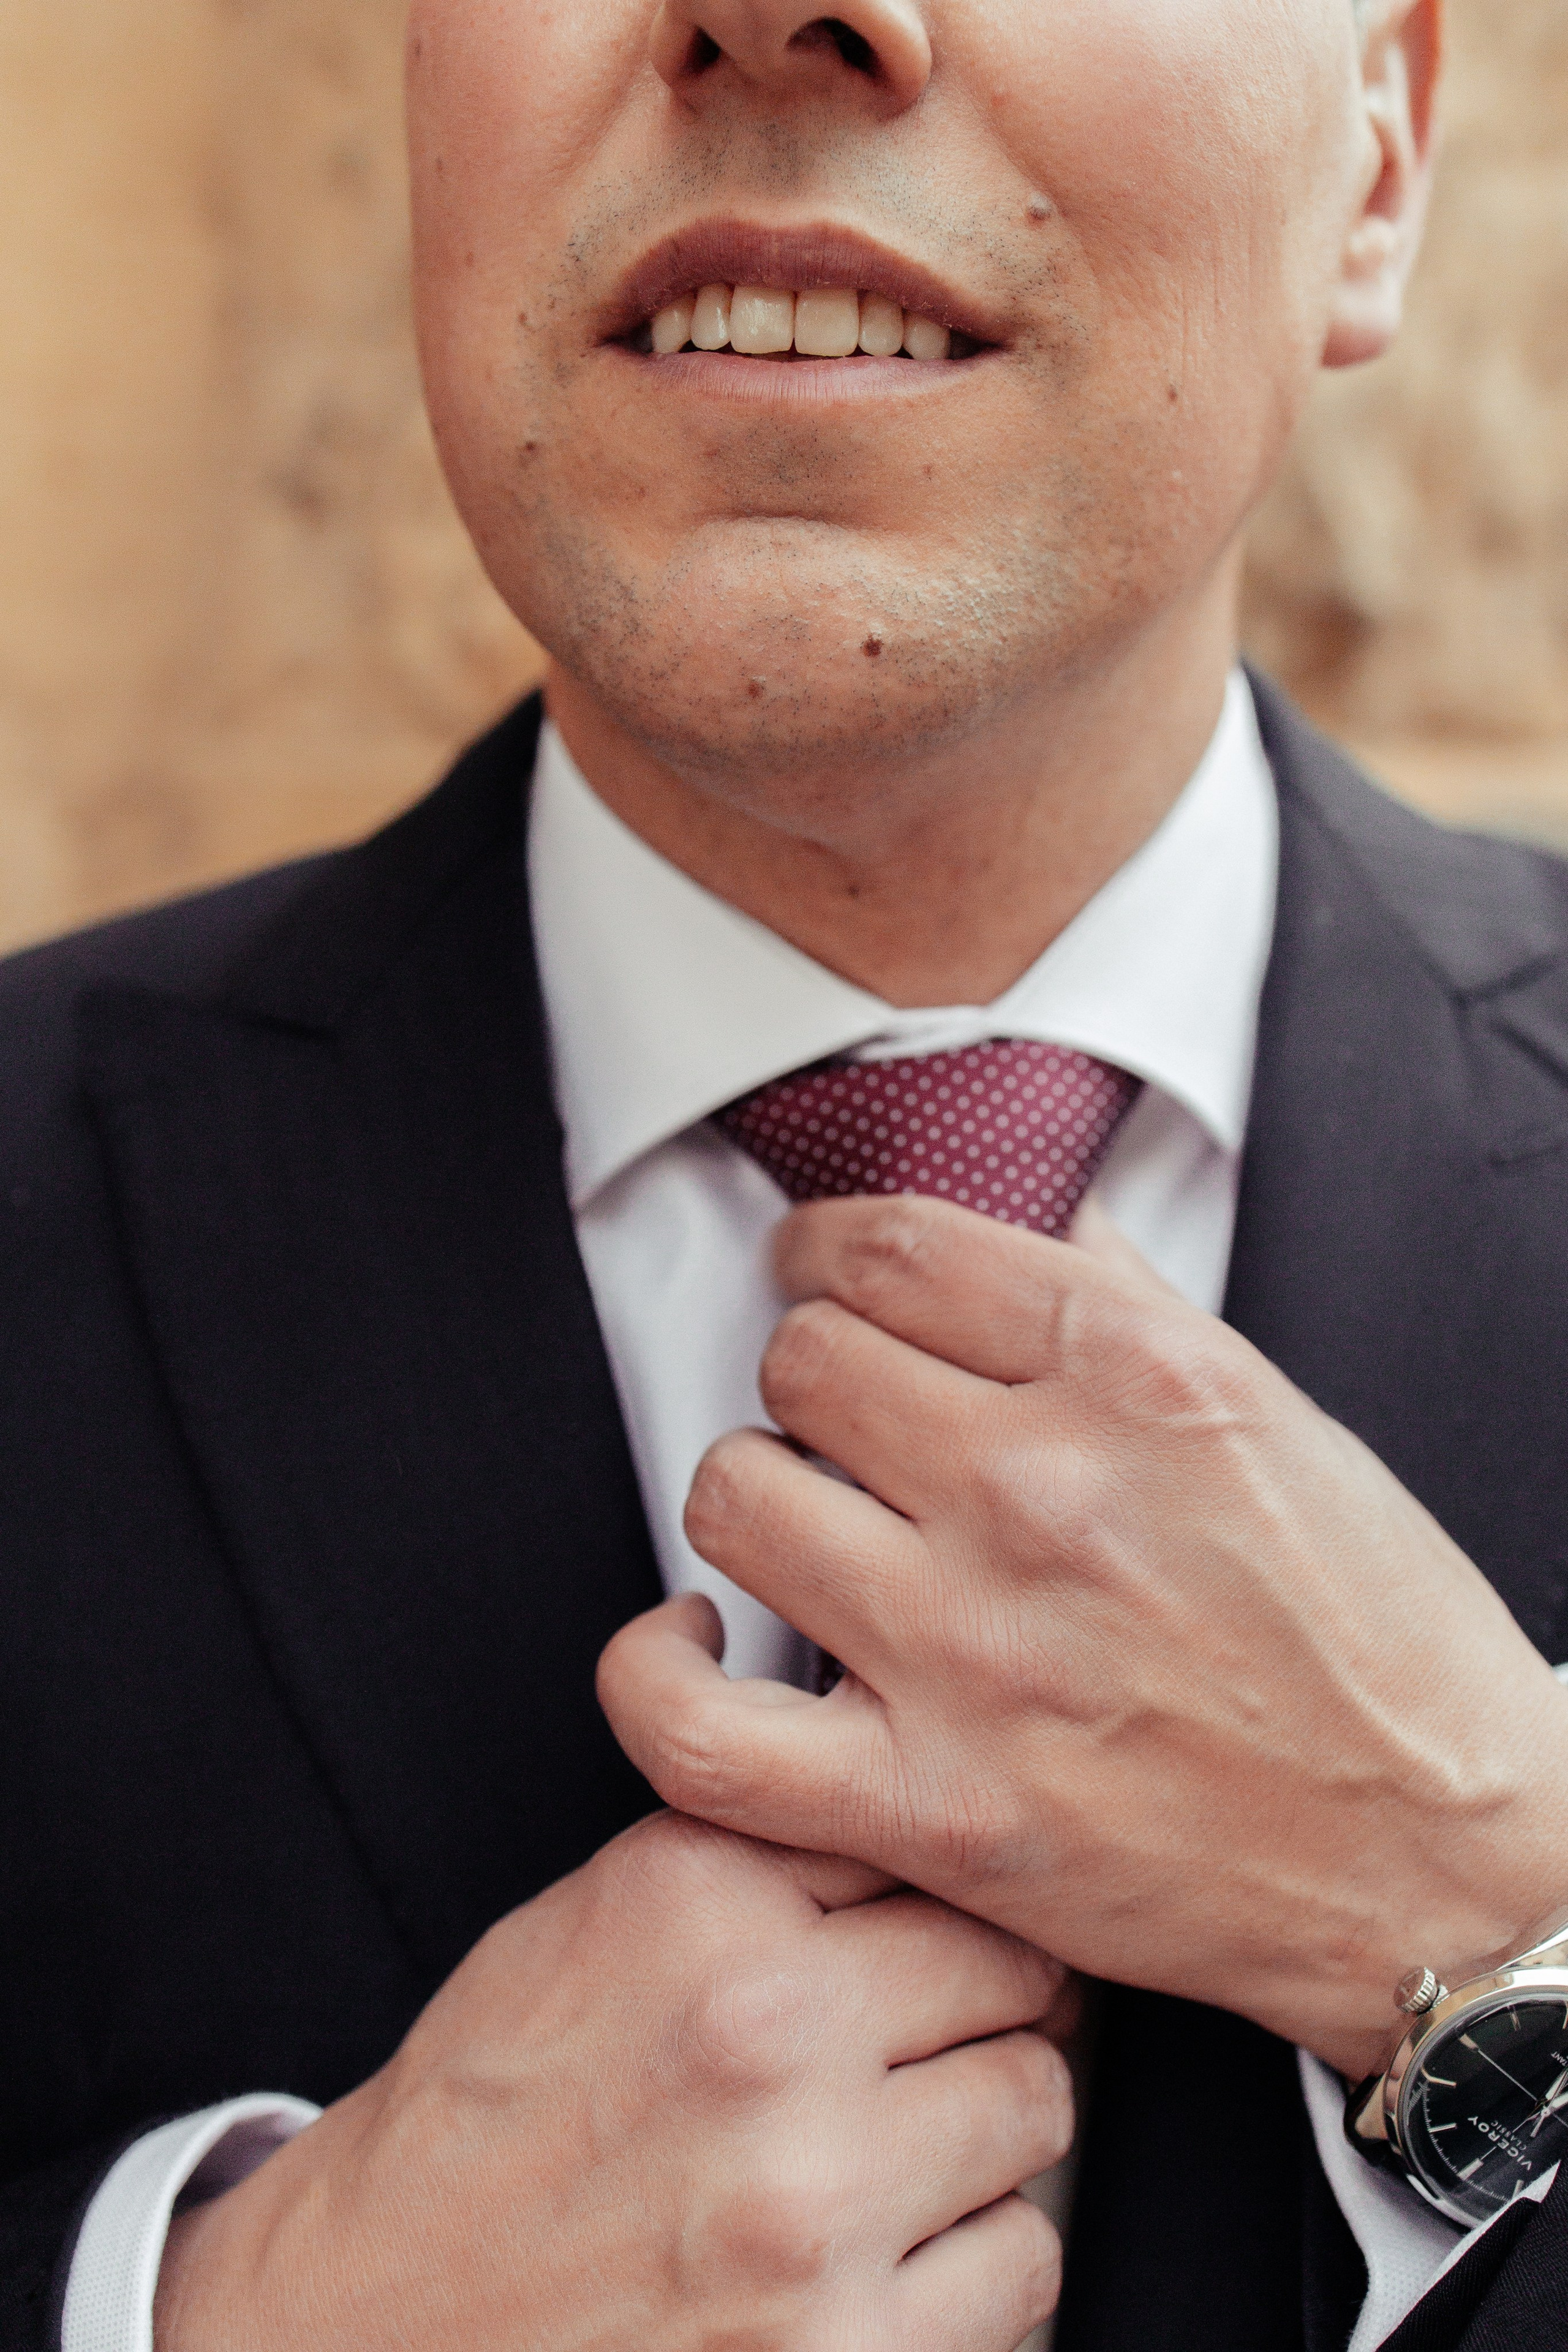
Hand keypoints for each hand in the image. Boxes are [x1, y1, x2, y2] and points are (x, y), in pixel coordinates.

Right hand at [154, 1810, 1071, 2351]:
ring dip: (987, 2125)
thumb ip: (750, 1846)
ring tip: (902, 2139)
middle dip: (987, 1995)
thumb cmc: (490, 2122)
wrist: (378, 2323)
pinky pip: (1023, 2260)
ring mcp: (811, 2205)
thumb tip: (876, 1764)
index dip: (940, 1878)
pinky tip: (892, 2245)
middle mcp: (762, 2037)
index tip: (932, 1911)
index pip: (919, 1836)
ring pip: (1037, 2107)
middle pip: (1010, 1966)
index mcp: (695, 1903)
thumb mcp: (594, 1920)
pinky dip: (978, 2255)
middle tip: (936, 2028)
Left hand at [598, 1195, 1567, 2080]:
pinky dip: (656, 1671)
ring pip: (733, 1495)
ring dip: (759, 1499)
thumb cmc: (1374, 1640)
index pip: (891, 1244)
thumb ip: (1127, 1303)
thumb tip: (1028, 1216)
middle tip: (851, 1428)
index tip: (817, 1274)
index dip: (822, 1246)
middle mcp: (1046, 1496)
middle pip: (801, 1359)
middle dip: (814, 1376)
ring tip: (811, 1529)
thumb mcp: (1280, 1418)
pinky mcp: (933, 1808)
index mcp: (1138, 1379)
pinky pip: (692, 1724)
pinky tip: (699, 1641)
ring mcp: (976, 1654)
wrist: (1436, 1861)